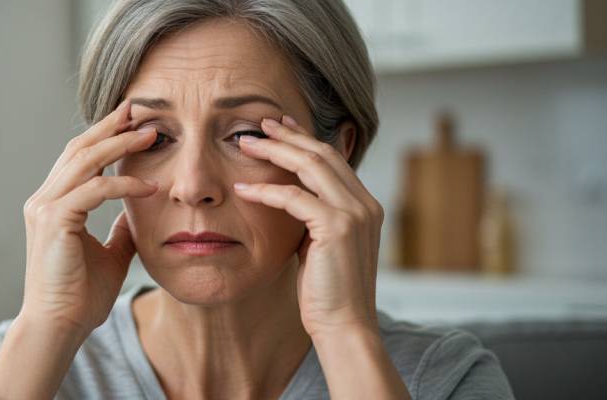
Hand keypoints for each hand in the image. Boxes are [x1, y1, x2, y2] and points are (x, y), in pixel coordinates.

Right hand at [20, 99, 158, 333]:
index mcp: (54, 204)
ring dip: (119, 144)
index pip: (79, 158)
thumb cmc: (80, 297)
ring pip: (85, 161)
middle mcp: (44, 200)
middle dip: (111, 127)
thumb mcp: (110, 255)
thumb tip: (137, 212)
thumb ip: (119, 230)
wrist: (59, 326)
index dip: (105, 136)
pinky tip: (148, 184)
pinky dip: (122, 183)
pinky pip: (94, 189)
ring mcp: (45, 208)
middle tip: (141, 110)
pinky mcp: (53, 220)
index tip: (133, 121)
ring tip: (151, 133)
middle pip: (79, 149)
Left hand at [234, 115, 382, 337]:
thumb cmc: (328, 293)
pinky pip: (295, 198)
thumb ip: (312, 220)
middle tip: (259, 124)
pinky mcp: (338, 228)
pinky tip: (243, 189)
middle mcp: (365, 204)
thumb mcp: (320, 247)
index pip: (333, 160)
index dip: (304, 140)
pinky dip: (266, 191)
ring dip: (275, 151)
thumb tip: (288, 201)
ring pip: (311, 165)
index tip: (279, 127)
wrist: (345, 327)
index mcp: (365, 206)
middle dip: (288, 136)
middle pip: (322, 153)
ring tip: (246, 144)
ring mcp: (354, 214)